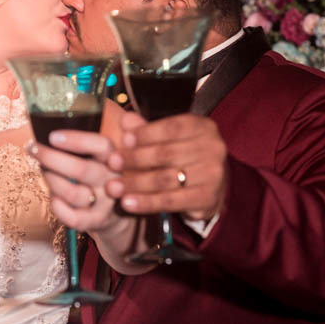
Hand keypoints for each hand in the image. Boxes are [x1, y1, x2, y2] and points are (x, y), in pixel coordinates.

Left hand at [27, 130, 121, 232]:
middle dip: (51, 158)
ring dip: (52, 181)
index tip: (53, 137)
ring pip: (73, 194)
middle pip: (82, 170)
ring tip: (43, 171)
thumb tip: (44, 139)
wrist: (116, 213)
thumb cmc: (95, 178)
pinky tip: (53, 197)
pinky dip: (57, 206)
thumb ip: (79, 149)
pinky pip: (73, 217)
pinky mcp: (97, 221)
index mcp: (112, 159)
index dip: (77, 140)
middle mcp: (112, 180)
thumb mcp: (95, 159)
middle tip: (33, 149)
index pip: (101, 146)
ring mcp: (105, 203)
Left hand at [108, 110, 226, 220]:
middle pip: (167, 154)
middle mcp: (213, 148)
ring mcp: (213, 174)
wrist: (209, 187)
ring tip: (113, 187)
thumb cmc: (182, 157)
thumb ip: (147, 130)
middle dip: (135, 159)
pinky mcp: (207, 198)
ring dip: (136, 183)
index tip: (124, 139)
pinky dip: (146, 203)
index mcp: (202, 127)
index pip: (172, 128)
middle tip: (111, 163)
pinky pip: (171, 201)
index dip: (146, 134)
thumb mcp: (168, 139)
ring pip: (166, 179)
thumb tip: (125, 119)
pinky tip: (128, 203)